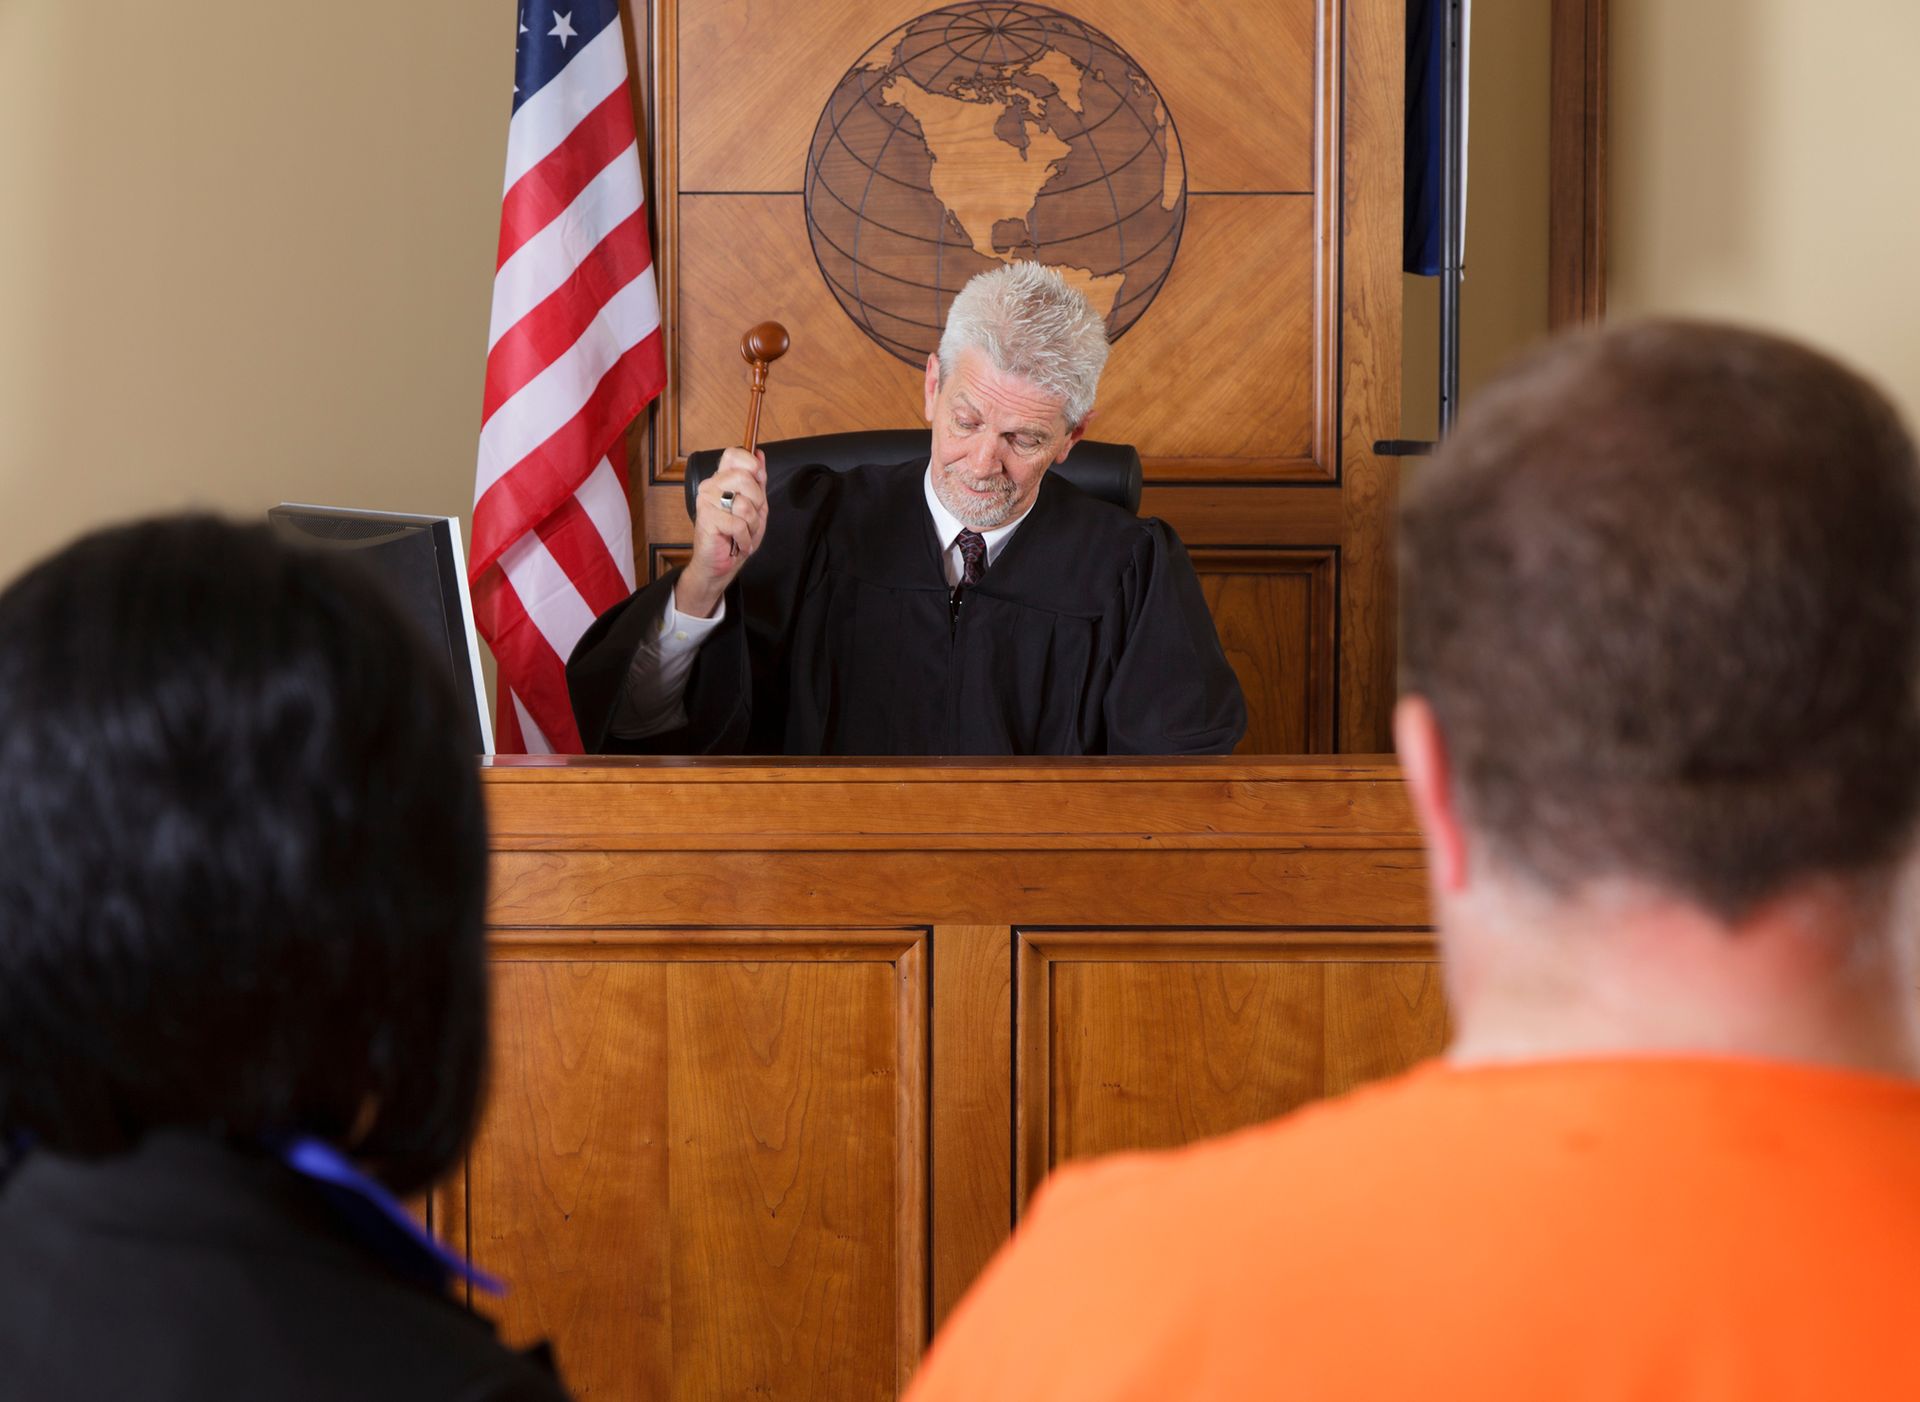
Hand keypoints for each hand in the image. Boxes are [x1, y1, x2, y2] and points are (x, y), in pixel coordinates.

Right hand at [676, 447, 766, 618]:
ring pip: (744, 503)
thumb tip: (760, 454)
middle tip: (750, 518)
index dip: (751, 464)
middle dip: (757, 502)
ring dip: (751, 524)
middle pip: (745, 477)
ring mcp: (706, 501)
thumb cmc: (735, 536)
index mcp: (722, 479)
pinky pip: (738, 524)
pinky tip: (737, 542)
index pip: (733, 454)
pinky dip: (744, 538)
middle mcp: (711, 486)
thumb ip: (758, 481)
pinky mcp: (706, 518)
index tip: (758, 479)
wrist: (719, 565)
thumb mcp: (755, 506)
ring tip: (743, 532)